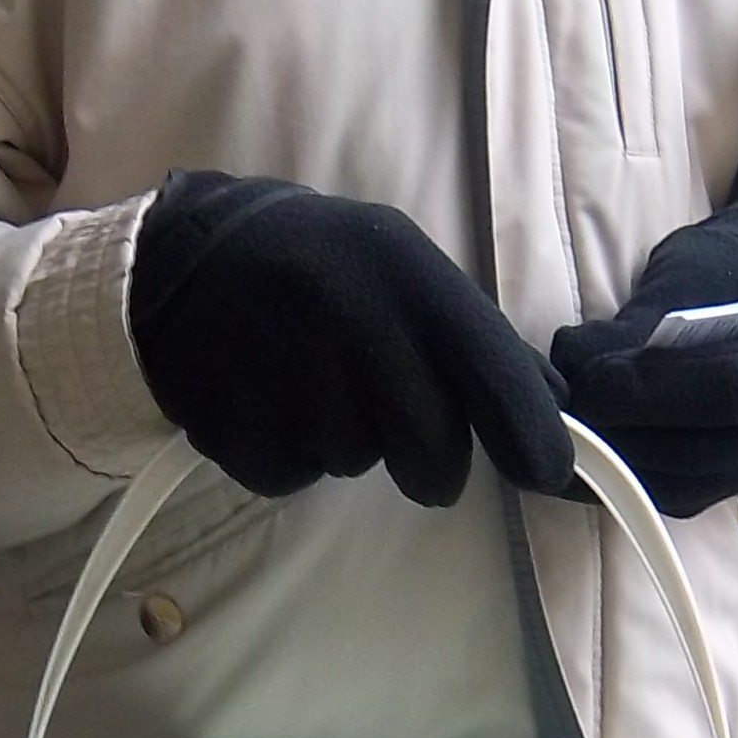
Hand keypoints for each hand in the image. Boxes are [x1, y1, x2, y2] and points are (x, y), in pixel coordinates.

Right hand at [130, 173, 575, 506]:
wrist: (184, 260)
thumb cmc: (321, 266)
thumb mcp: (404, 268)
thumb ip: (475, 337)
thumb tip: (553, 402)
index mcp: (410, 281)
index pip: (496, 377)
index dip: (532, 438)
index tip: (547, 474)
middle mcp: (358, 329)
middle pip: (434, 457)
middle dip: (430, 462)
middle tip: (396, 424)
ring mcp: (294, 385)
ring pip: (359, 466)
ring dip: (347, 441)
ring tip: (307, 377)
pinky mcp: (239, 432)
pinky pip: (295, 477)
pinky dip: (289, 453)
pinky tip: (266, 396)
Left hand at [551, 207, 737, 517]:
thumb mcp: (699, 267)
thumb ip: (644, 317)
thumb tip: (572, 358)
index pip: (724, 392)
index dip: (645, 388)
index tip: (585, 368)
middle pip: (693, 454)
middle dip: (612, 428)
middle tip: (558, 399)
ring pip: (673, 489)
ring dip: (605, 461)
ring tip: (561, 421)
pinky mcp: (723, 490)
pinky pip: (665, 497)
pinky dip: (615, 477)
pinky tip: (581, 445)